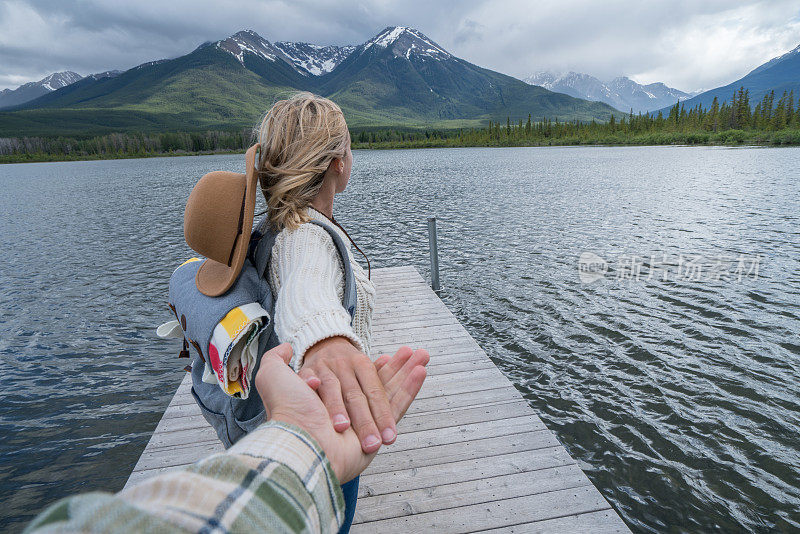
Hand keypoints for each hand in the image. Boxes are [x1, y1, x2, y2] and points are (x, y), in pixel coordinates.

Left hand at [256, 343, 428, 482]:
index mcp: (328, 399)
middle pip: (378, 383)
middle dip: (397, 367)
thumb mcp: (272, 375)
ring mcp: (364, 421)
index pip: (355, 379)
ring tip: (424, 354)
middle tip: (415, 351)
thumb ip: (278, 359)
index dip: (373, 367)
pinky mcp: (378, 430)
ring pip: (390, 391)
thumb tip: (287, 348)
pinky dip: (411, 388)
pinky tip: (422, 370)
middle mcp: (347, 411)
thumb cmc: (287, 407)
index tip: (385, 357)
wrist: (300, 440)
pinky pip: (397, 404)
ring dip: (408, 372)